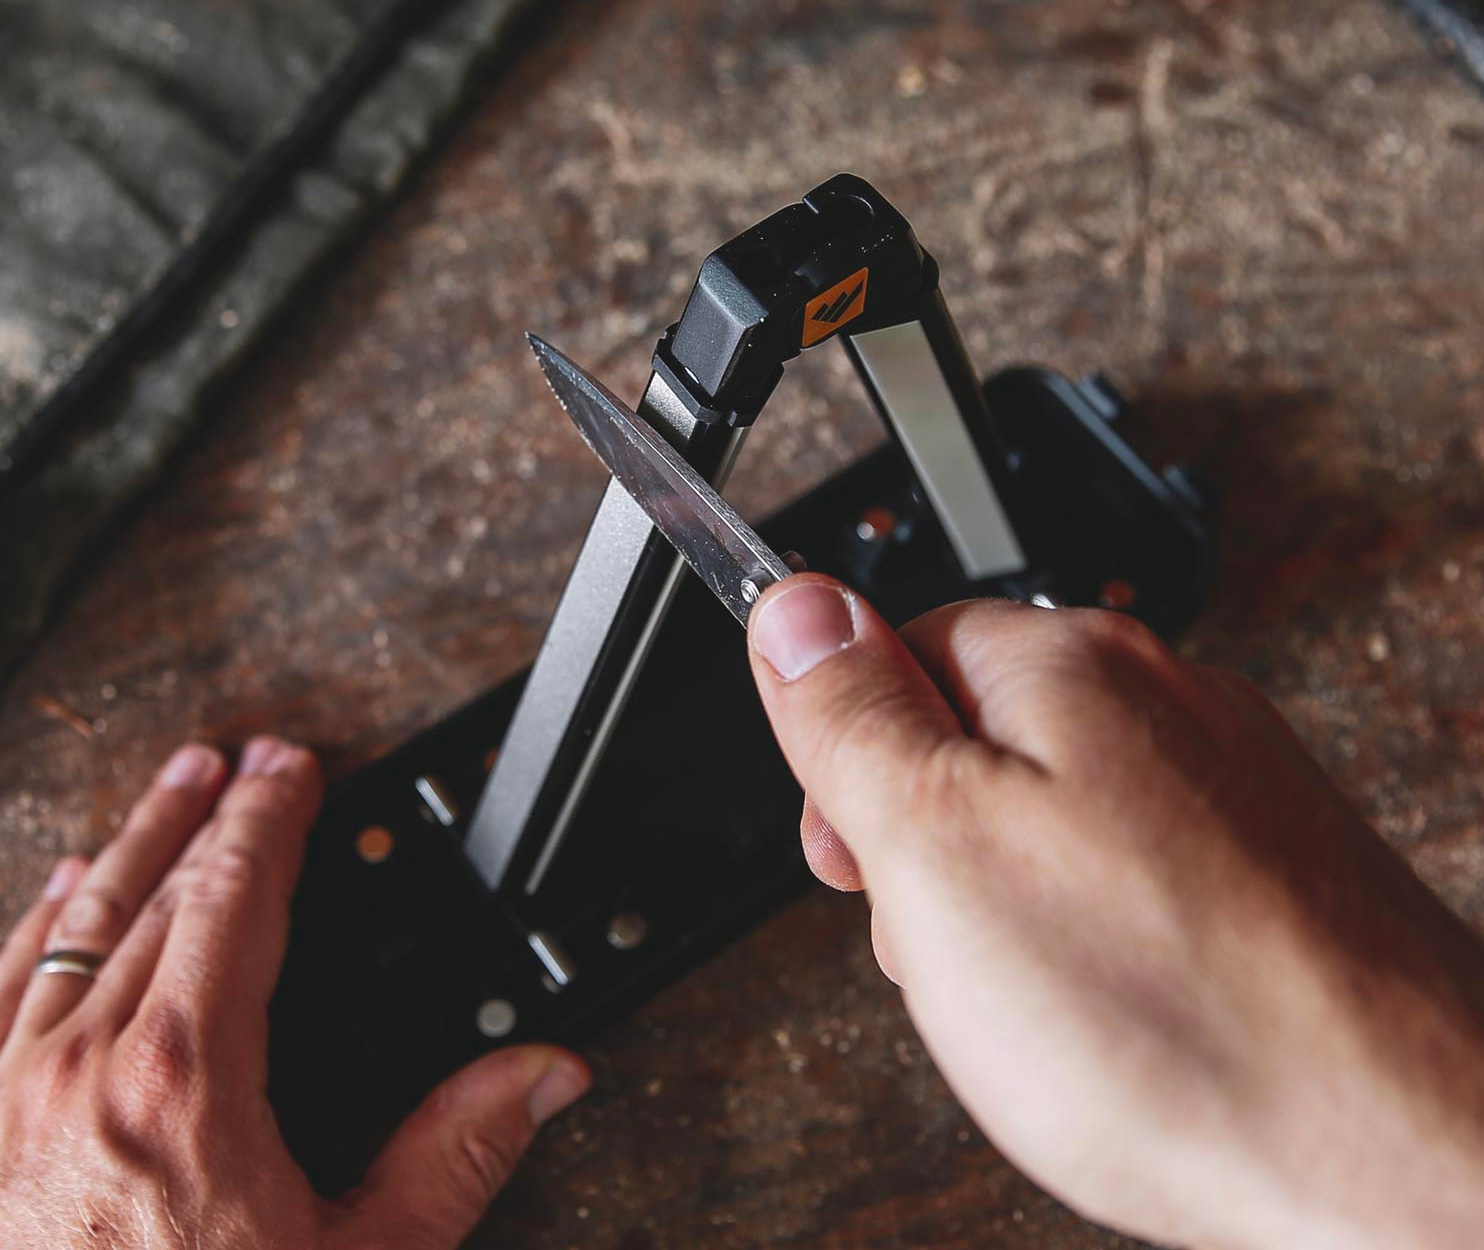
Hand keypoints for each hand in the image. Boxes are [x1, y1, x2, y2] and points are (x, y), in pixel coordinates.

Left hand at [0, 737, 588, 1249]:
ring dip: (124, 844)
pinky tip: (52, 896)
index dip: (271, 818)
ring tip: (167, 789)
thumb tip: (546, 1074)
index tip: (294, 768)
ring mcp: (3, 1098)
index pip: (237, 896)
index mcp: (183, 1080)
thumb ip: (459, 1153)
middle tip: (242, 760)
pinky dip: (32, 926)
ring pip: (69, 926)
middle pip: (154, 890)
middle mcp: (77, 1068)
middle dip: (208, 813)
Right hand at [747, 575, 1483, 1249]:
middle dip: (928, 846)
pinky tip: (1113, 1019)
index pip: (897, 649)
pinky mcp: (1269, 869)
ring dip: (1005, 906)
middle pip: (973, 738)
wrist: (1408, 1157)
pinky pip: (1129, 883)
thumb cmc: (1175, 1016)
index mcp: (1069, 665)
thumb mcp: (933, 847)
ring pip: (1048, 821)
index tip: (850, 853)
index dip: (849, 761)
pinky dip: (1094, 945)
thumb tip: (794, 608)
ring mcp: (1227, 786)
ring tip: (1036, 1001)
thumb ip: (851, 715)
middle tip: (942, 942)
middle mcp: (1163, 701)